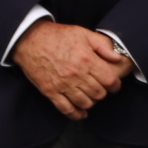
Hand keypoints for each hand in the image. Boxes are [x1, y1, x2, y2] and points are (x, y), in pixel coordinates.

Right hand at [13, 22, 127, 118]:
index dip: (115, 85)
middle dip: (103, 93)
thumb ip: (103, 45)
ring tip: (90, 97)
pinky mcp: (50, 91)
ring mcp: (62, 85)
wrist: (29, 39)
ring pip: (85, 103)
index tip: (114, 85)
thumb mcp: (83, 33)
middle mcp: (76, 75)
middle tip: (101, 90)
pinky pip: (66, 108)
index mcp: (87, 60)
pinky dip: (76, 114)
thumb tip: (118, 58)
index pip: (109, 81)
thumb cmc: (57, 35)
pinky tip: (81, 113)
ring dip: (91, 102)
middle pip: (98, 94)